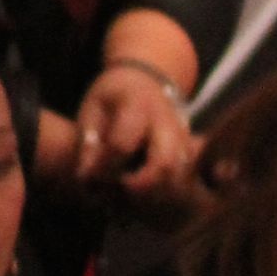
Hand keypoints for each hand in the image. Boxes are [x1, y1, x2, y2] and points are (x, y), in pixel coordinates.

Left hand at [71, 62, 196, 204]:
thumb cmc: (113, 96)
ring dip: (151, 194)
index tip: (87, 177)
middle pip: (165, 165)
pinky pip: (181, 181)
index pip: (122, 145)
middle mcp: (167, 122)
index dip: (103, 167)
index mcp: (137, 104)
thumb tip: (87, 180)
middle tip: (117, 192)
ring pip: (178, 178)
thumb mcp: (93, 110)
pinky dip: (160, 193)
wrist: (146, 80)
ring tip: (125, 195)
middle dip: (140, 187)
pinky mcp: (189, 153)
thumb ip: (89, 144)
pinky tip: (138, 192)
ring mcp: (183, 138)